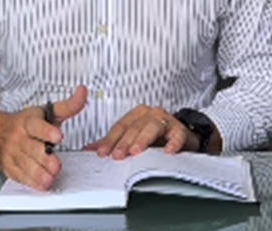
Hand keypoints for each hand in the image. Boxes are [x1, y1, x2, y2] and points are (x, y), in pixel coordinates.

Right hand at [0, 85, 87, 190]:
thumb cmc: (26, 123)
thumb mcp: (47, 111)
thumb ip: (68, 105)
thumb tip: (83, 92)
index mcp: (29, 121)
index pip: (37, 126)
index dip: (47, 131)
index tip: (57, 136)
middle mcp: (19, 137)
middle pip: (32, 149)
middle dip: (44, 158)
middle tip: (56, 166)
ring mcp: (12, 153)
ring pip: (25, 164)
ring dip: (38, 173)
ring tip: (50, 178)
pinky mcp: (9, 167)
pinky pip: (20, 176)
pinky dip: (31, 182)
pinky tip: (41, 184)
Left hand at [83, 105, 199, 158]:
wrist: (181, 136)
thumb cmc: (156, 137)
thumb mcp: (133, 139)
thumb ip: (113, 144)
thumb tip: (90, 150)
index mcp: (137, 116)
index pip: (120, 126)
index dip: (110, 139)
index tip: (103, 152)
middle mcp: (150, 115)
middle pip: (134, 127)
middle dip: (125, 142)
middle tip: (118, 154)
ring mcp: (166, 121)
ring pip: (153, 126)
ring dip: (143, 139)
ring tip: (137, 150)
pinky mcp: (181, 130)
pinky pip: (178, 135)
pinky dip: (173, 143)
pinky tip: (168, 151)